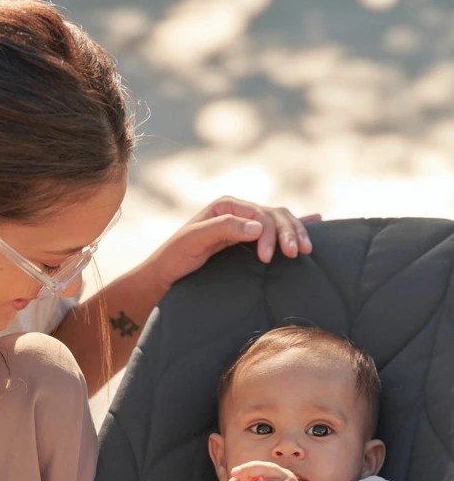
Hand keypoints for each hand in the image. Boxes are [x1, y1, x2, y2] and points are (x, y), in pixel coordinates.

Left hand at [146, 197, 319, 293]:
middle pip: (275, 215)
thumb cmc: (175, 258)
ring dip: (296, 233)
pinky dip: (296, 225)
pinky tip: (316, 220)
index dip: (270, 233)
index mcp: (227, 206)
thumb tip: (258, 226)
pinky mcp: (247, 239)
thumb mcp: (194, 241)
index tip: (269, 257)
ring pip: (280, 221)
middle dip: (289, 233)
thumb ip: (224, 229)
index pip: (260, 214)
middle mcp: (238, 211)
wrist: (165, 275)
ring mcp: (244, 224)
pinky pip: (275, 229)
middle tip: (296, 255)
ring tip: (305, 251)